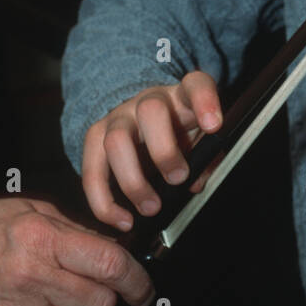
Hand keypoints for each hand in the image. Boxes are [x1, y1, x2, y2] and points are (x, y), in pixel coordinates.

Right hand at [0, 191, 154, 305]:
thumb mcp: (28, 211)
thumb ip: (75, 230)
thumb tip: (116, 248)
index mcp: (42, 240)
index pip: (110, 265)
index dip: (137, 280)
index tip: (142, 288)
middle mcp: (31, 279)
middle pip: (101, 305)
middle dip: (107, 299)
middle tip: (94, 290)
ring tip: (63, 303)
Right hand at [82, 72, 222, 230]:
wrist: (139, 122)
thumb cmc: (177, 134)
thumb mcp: (198, 140)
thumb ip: (205, 159)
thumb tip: (195, 183)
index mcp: (181, 97)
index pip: (196, 85)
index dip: (205, 102)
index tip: (213, 126)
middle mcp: (148, 101)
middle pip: (151, 111)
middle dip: (165, 149)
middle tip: (178, 178)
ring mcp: (119, 117)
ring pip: (116, 139)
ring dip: (134, 180)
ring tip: (151, 208)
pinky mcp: (95, 137)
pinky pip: (92, 170)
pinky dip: (104, 201)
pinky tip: (122, 220)